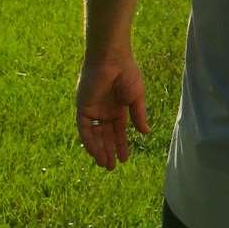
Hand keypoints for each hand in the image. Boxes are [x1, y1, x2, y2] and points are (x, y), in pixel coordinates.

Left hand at [75, 53, 151, 169]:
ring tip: (105, 164)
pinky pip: (85, 129)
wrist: (112, 59)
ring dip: (99, 150)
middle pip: (105, 136)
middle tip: (111, 168)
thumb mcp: (136, 98)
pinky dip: (90, 141)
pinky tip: (95, 152)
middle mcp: (104, 111)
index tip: (125, 159)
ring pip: (95, 135)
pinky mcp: (83, 108)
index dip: (121, 145)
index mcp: (118, 108)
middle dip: (109, 151)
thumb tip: (145, 133)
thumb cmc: (127, 74)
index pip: (118, 131)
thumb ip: (139, 116)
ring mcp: (93, 110)